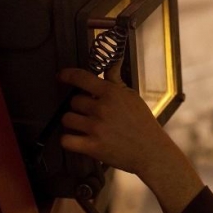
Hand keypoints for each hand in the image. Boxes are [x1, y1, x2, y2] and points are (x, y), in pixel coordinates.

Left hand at [58, 65, 175, 177]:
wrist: (151, 151)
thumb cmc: (143, 123)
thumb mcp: (132, 97)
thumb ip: (116, 80)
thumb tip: (112, 61)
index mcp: (112, 93)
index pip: (81, 78)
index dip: (67, 75)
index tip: (61, 76)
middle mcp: (101, 108)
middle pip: (73, 101)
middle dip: (80, 107)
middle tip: (92, 113)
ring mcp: (96, 128)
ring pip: (67, 119)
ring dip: (74, 122)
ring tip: (87, 127)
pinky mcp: (92, 147)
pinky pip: (65, 140)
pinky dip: (69, 140)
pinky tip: (79, 139)